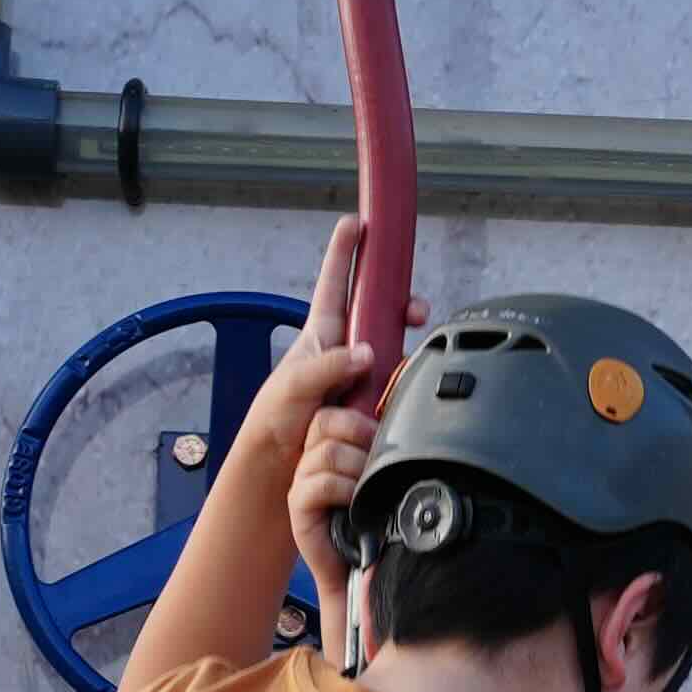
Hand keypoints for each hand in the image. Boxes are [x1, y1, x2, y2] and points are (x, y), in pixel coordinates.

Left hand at [248, 218, 385, 583]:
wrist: (282, 470)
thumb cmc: (277, 421)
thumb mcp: (293, 384)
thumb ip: (328, 365)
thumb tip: (368, 353)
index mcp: (321, 333)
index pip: (336, 282)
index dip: (346, 251)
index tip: (356, 221)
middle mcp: (344, 348)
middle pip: (379, 310)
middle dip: (399, 302)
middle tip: (415, 309)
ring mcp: (360, 374)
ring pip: (394, 344)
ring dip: (407, 342)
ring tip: (415, 344)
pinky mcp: (373, 401)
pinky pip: (398, 380)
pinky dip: (408, 376)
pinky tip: (411, 381)